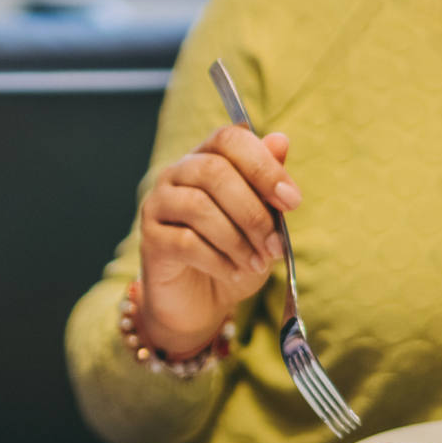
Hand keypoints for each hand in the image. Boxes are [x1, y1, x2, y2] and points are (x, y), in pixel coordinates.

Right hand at [137, 126, 300, 355]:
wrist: (200, 303)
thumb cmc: (233, 255)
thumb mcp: (263, 221)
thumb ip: (267, 184)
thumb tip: (280, 141)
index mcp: (206, 159)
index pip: (229, 139)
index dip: (263, 166)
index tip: (292, 201)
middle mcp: (176, 174)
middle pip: (214, 171)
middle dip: (253, 211)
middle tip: (275, 244)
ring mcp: (158, 205)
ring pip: (198, 206)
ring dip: (238, 239)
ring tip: (258, 263)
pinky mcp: (150, 240)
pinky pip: (185, 242)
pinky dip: (218, 259)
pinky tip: (234, 272)